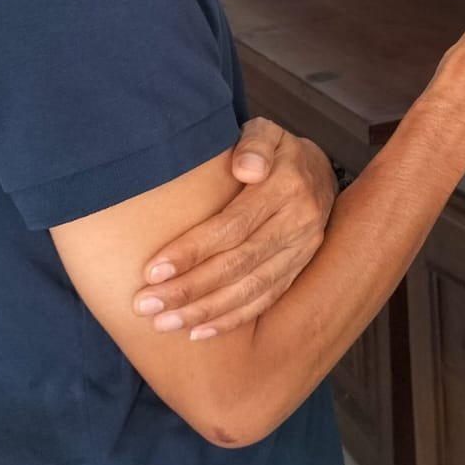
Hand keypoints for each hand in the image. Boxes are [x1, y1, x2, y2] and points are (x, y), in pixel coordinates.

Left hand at [131, 117, 336, 338]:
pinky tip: (198, 332)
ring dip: (205, 311)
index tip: (152, 270)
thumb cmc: (276, 151)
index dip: (193, 251)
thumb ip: (254, 143)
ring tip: (163, 324)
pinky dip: (232, 319)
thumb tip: (244, 169)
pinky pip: (266, 299)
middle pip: (239, 263)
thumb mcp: (266, 132)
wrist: (318, 170)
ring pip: (252, 288)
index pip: (233, 226)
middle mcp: (298, 222)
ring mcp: (302, 250)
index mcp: (287, 186)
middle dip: (189, 289)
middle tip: (146, 305)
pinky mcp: (299, 269)